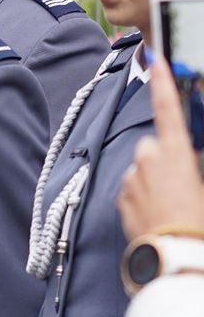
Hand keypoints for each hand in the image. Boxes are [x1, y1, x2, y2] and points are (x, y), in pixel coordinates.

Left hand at [118, 57, 203, 239]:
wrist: (175, 255)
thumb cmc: (199, 222)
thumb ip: (193, 165)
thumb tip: (186, 158)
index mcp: (174, 152)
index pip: (168, 109)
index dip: (162, 83)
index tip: (156, 60)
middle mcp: (148, 159)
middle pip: (154, 147)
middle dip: (164, 159)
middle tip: (182, 185)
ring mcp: (132, 178)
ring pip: (143, 169)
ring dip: (153, 180)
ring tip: (171, 205)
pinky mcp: (120, 197)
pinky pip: (133, 189)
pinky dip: (143, 197)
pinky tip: (158, 215)